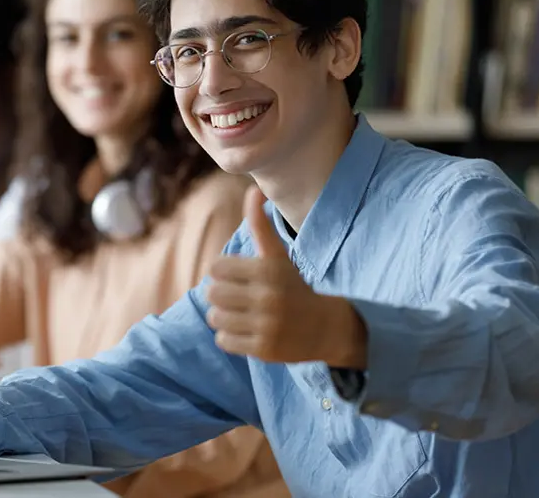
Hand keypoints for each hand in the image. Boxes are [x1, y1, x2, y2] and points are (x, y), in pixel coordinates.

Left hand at [205, 186, 365, 366]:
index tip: (237, 277)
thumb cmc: (293, 286)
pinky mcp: (263, 349)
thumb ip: (261, 225)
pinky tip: (246, 331)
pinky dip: (229, 337)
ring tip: (241, 314)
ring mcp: (266, 325)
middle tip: (237, 298)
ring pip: (215, 318)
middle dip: (221, 295)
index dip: (223, 272)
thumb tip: (253, 190)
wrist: (326, 328)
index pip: (216, 268)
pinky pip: (223, 340)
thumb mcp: (278, 256)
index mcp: (268, 270)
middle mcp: (268, 297)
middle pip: (212, 293)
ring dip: (223, 316)